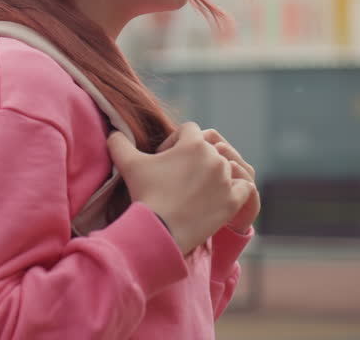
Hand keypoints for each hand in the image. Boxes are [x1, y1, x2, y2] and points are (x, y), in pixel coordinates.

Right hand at [107, 122, 252, 254]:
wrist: (159, 229)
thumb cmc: (144, 193)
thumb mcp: (127, 163)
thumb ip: (118, 141)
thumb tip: (114, 132)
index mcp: (194, 144)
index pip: (189, 130)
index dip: (175, 142)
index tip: (164, 159)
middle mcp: (215, 158)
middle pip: (207, 148)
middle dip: (194, 157)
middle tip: (177, 175)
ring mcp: (226, 180)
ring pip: (224, 167)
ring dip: (212, 173)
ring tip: (194, 189)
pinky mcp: (233, 201)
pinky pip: (245, 188)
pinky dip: (236, 189)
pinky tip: (220, 195)